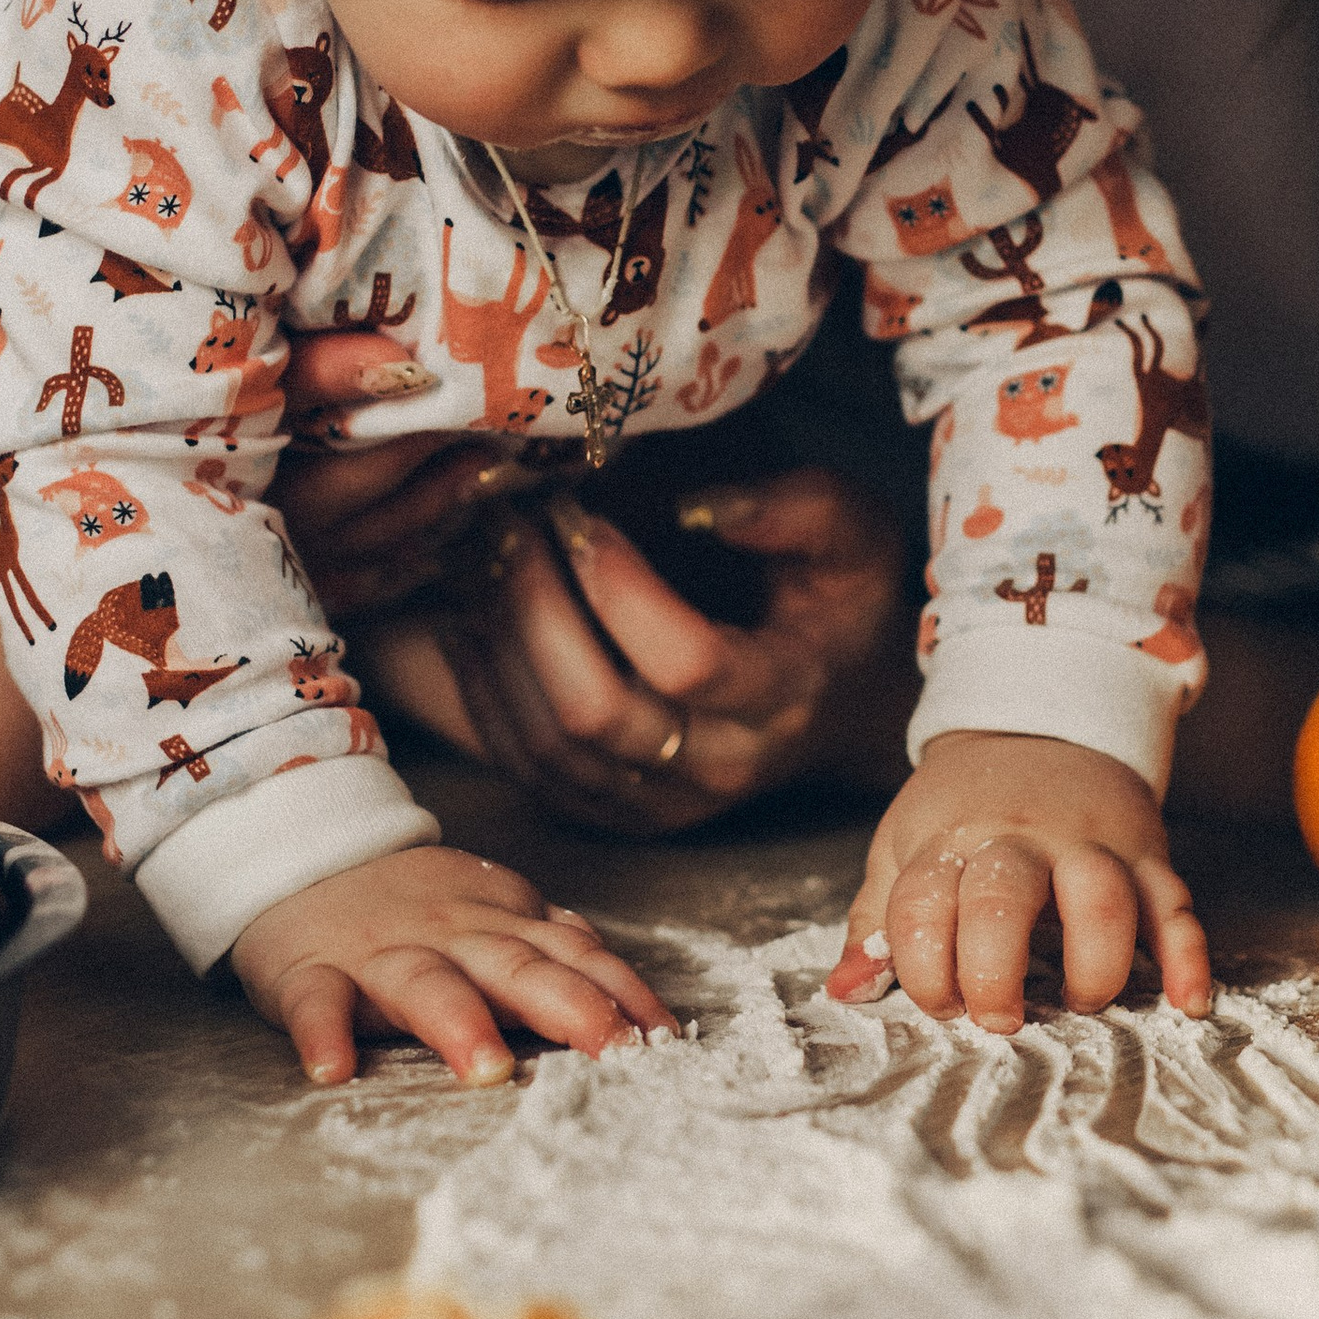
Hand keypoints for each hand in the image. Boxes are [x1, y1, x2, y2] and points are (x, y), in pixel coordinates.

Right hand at [231, 843, 674, 1086]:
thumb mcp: (493, 913)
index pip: (576, 957)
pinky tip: (333, 1068)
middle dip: (570, 1006)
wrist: (303, 854)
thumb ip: (552, 947)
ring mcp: (381, 954)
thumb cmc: (411, 905)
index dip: (623, 994)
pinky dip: (323, 1032)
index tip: (666, 1039)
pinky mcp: (311, 971)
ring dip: (459, 1024)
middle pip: (517, 968)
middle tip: (612, 1050)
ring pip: (426, 986)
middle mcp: (453, 937)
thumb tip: (623, 985)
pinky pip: (318, 1002)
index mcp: (503, 925)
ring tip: (486, 1070)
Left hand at [304, 451, 912, 834]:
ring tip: (478, 562)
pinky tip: (466, 622)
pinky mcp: (614, 813)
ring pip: (546, 746)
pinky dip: (482, 696)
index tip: (582, 515)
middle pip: (596, 713)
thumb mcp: (852, 536)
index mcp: (784, 697)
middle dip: (535, 610)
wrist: (843, 701)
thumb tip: (699, 504)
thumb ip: (796, 507)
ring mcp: (662, 804)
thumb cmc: (841, 603)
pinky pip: (524, 768)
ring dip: (497, 649)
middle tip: (509, 526)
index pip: (686, 662)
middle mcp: (721, 767)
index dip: (619, 587)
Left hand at [828, 730, 1211, 1031]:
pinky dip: (1186, 956)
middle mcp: (1020, 840)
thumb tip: (845, 992)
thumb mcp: (906, 845)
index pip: (920, 907)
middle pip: (1002, 900)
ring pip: (1101, 899)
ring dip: (1093, 965)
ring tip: (1077, 1001)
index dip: (922, 969)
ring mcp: (1090, 845)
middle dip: (994, 972)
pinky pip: (1176, 904)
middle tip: (998, 1018)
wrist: (1039, 723)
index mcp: (951, 842)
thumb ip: (877, 921)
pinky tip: (1185, 1002)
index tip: (941, 1004)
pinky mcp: (1146, 854)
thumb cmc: (964, 804)